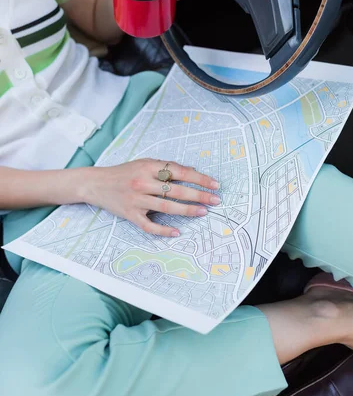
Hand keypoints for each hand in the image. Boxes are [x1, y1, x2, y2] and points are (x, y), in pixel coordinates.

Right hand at [81, 159, 219, 236]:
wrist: (95, 183)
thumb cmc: (123, 172)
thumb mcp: (143, 163)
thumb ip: (165, 167)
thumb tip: (192, 171)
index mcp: (148, 167)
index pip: (179, 171)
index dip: (199, 178)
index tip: (214, 184)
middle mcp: (142, 182)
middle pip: (175, 190)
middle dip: (198, 195)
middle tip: (215, 200)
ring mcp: (136, 200)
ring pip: (166, 207)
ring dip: (187, 210)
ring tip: (203, 212)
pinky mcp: (130, 214)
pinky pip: (149, 225)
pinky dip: (163, 230)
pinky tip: (177, 231)